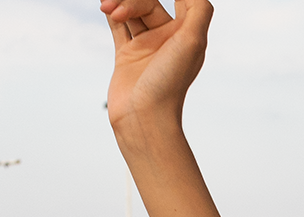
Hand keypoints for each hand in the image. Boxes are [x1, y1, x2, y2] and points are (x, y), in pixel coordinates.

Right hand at [101, 0, 211, 135]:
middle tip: (118, 11)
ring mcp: (146, 47)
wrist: (144, 118)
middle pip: (147, 3)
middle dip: (131, 0)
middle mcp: (167, 41)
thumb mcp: (193, 43)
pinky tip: (104, 5)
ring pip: (131, 11)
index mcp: (186, 37)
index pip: (180, 0)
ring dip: (118, 3)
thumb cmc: (170, 84)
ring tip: (107, 8)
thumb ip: (198, 11)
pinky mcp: (126, 55)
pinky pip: (118, 25)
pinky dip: (110, 11)